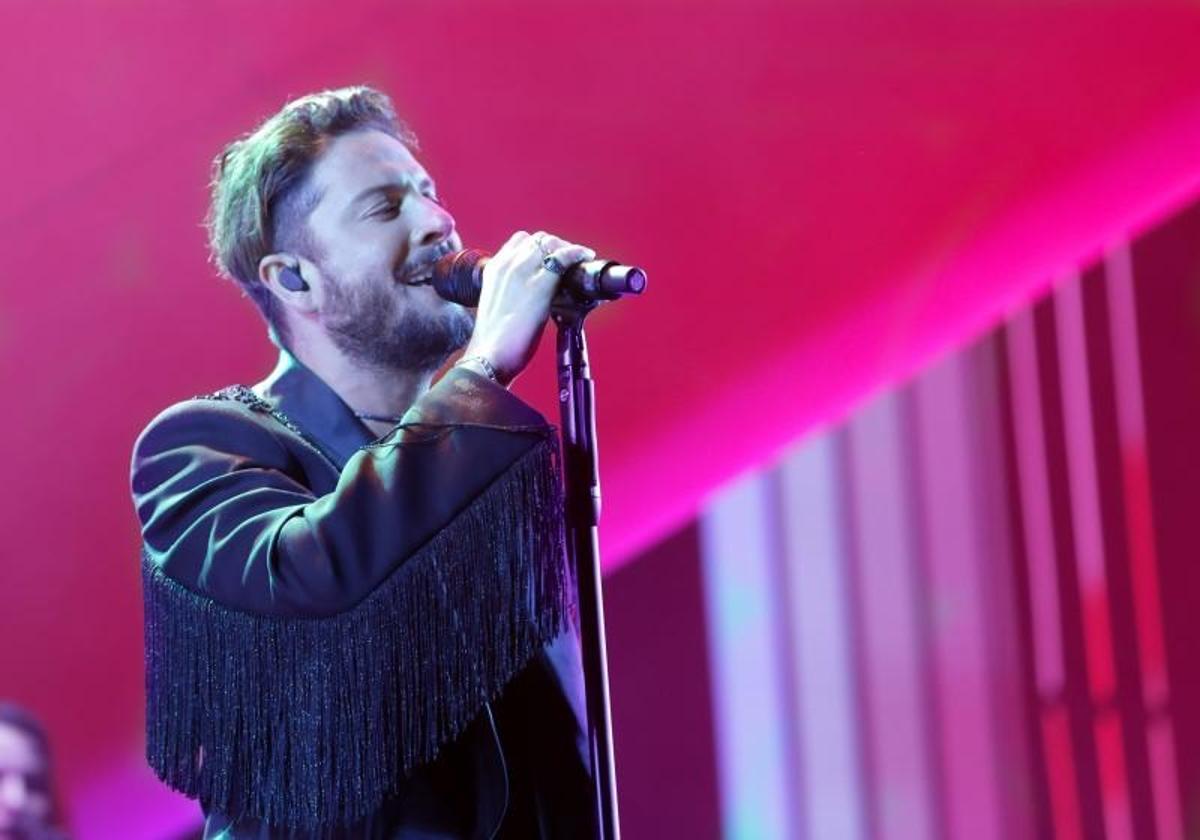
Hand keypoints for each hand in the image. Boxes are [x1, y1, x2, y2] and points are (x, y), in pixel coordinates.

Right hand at [463, 230, 594, 384]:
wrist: (489, 356)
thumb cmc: (495, 340)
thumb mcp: (499, 306)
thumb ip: (513, 293)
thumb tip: (535, 296)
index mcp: (494, 269)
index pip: (521, 241)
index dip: (541, 247)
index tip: (553, 258)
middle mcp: (506, 264)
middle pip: (538, 239)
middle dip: (557, 246)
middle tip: (571, 261)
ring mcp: (521, 272)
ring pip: (551, 243)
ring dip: (568, 249)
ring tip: (580, 260)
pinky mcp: (538, 285)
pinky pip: (563, 257)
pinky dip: (577, 254)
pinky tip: (585, 258)